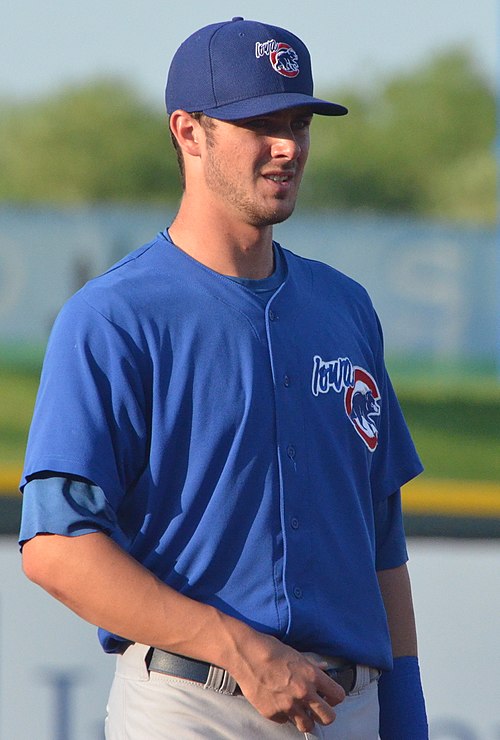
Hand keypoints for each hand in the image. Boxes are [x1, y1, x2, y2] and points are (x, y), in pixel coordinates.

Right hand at [230, 633, 345, 732]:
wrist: (247, 655)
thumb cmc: (271, 650)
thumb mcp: (296, 654)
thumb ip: (312, 665)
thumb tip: (324, 667)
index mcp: (312, 676)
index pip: (338, 695)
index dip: (335, 697)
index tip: (329, 697)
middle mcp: (303, 693)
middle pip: (328, 717)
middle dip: (325, 714)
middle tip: (318, 709)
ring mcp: (288, 706)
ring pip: (307, 725)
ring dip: (305, 718)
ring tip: (299, 710)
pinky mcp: (273, 714)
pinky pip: (285, 721)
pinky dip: (284, 715)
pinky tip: (279, 703)